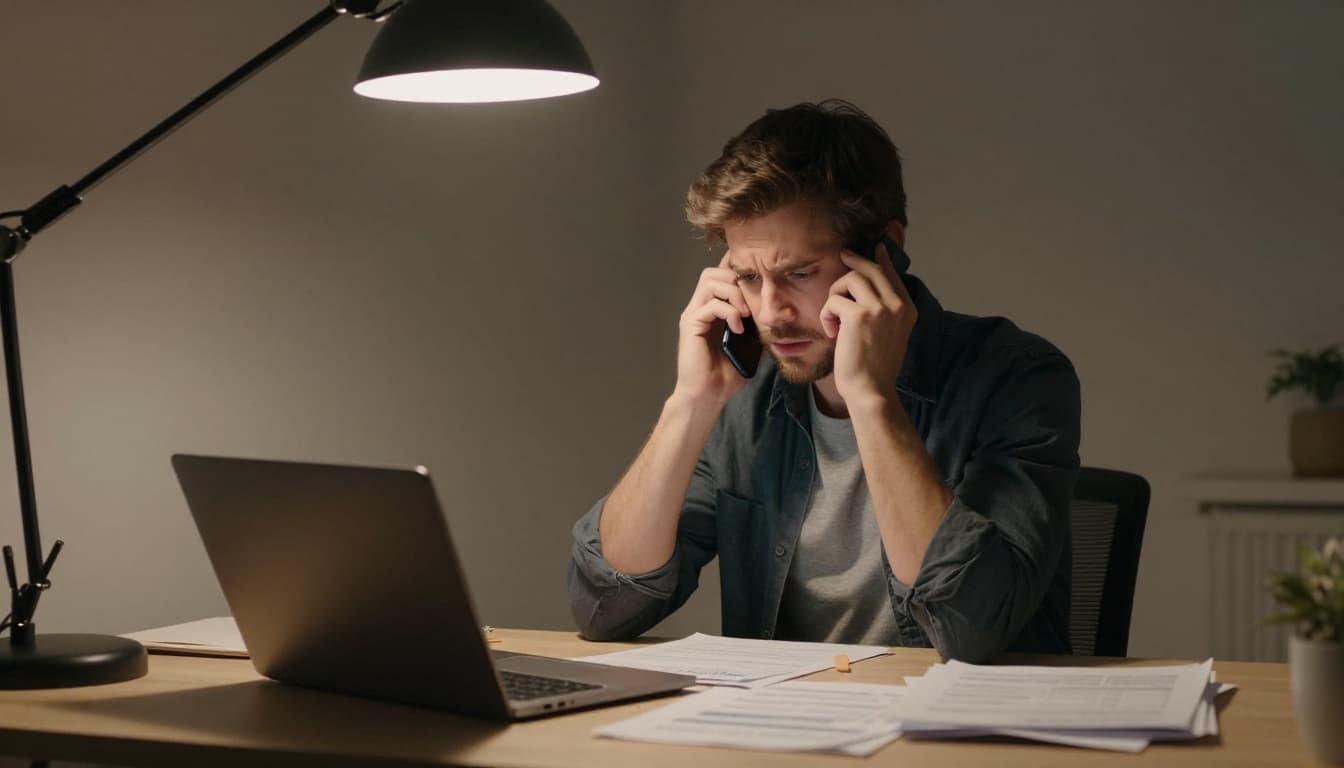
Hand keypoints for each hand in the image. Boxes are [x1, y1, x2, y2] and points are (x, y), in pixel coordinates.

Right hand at [672, 251, 751, 407]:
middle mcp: (700, 307)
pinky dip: (728, 312)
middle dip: (736, 280)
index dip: (738, 272)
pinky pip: (710, 304)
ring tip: (746, 314)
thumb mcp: (750, 344)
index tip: (759, 281)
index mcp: (713, 309)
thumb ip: (756, 324)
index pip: (721, 276)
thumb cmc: (726, 374)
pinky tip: (737, 328)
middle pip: (713, 272)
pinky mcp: (690, 324)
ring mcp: (693, 314)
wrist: (708, 395)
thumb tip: (778, 312)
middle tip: (752, 303)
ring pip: (710, 281)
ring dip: (733, 293)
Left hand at [819, 243, 917, 406]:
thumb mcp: (889, 333)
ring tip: (834, 318)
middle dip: (854, 260)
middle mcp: (898, 305)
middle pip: (872, 268)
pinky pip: (834, 300)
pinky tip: (832, 333)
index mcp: (908, 309)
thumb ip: (884, 310)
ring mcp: (880, 308)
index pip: (892, 274)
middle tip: (843, 254)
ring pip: (850, 279)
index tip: (873, 247)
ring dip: (835, 295)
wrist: (871, 390)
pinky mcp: (859, 315)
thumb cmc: (874, 366)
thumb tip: (866, 285)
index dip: (879, 258)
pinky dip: (827, 315)